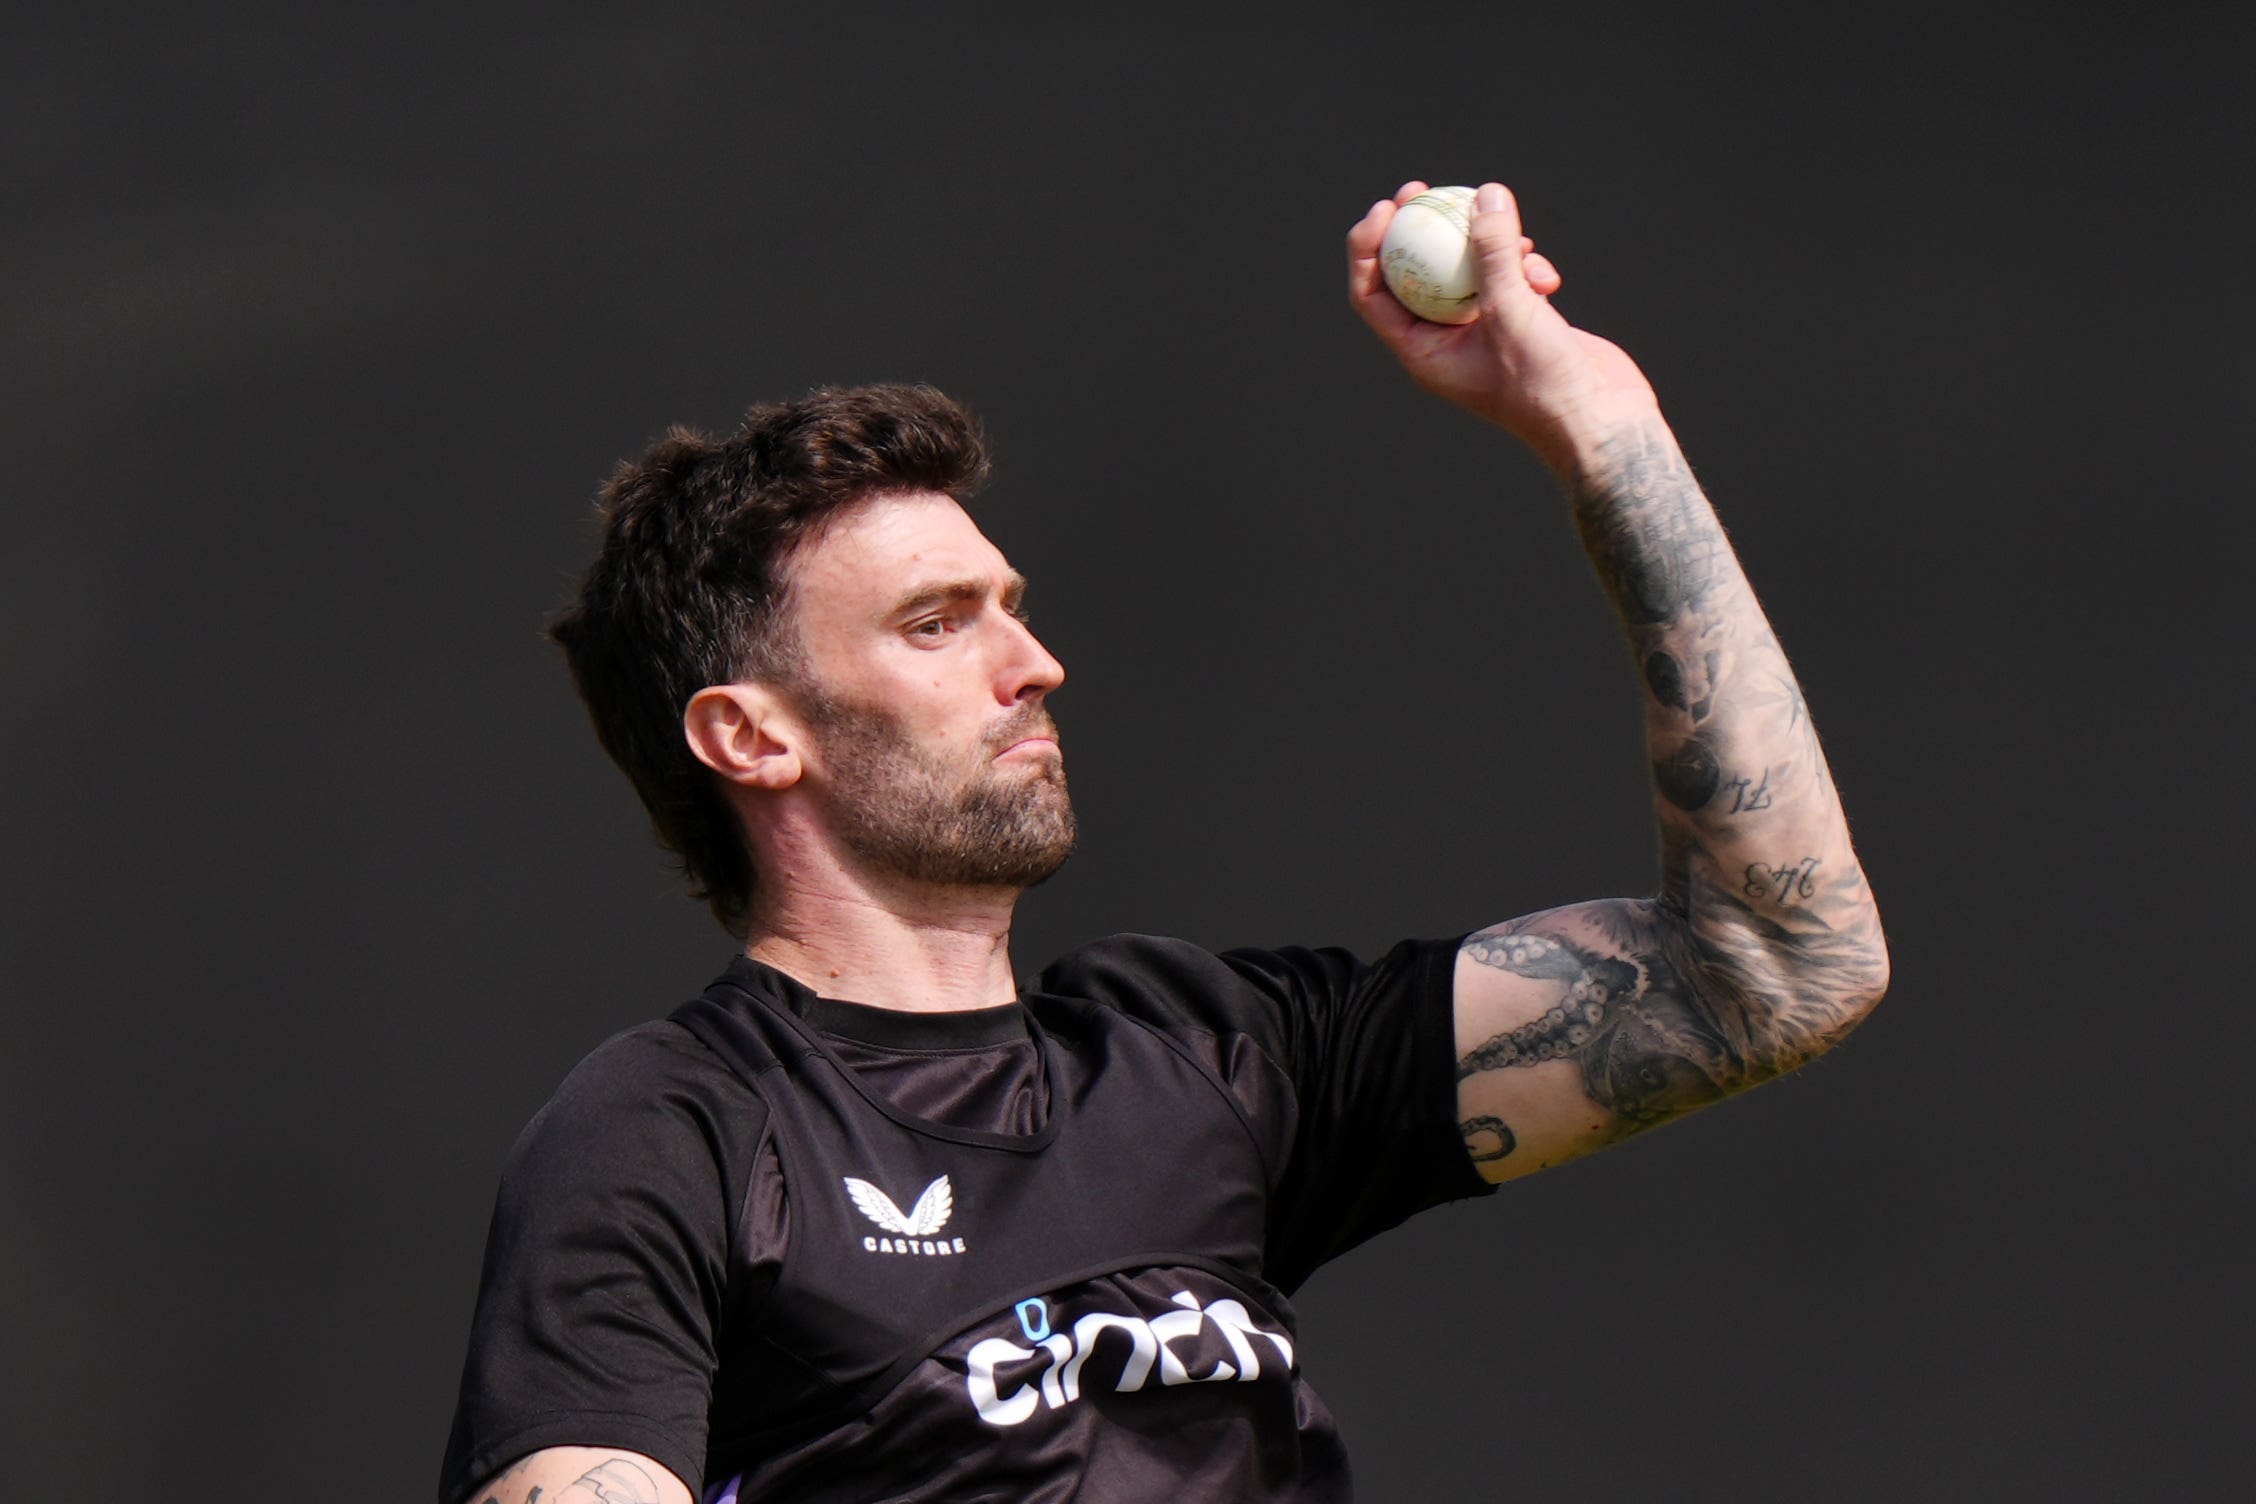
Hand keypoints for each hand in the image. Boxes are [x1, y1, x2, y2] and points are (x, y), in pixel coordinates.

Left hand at [1347, 181, 1658, 471]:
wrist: (1601, 422)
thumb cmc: (1545, 385)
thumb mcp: (1513, 311)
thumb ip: (1494, 253)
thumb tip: (1484, 195)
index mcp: (1422, 352)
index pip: (1373, 295)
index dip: (1370, 248)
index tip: (1388, 207)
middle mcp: (1445, 341)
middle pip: (1417, 272)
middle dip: (1422, 229)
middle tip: (1426, 189)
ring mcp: (1483, 330)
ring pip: (1468, 269)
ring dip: (1492, 248)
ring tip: (1521, 245)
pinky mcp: (1519, 320)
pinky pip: (1507, 277)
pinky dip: (1525, 267)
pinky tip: (1548, 275)